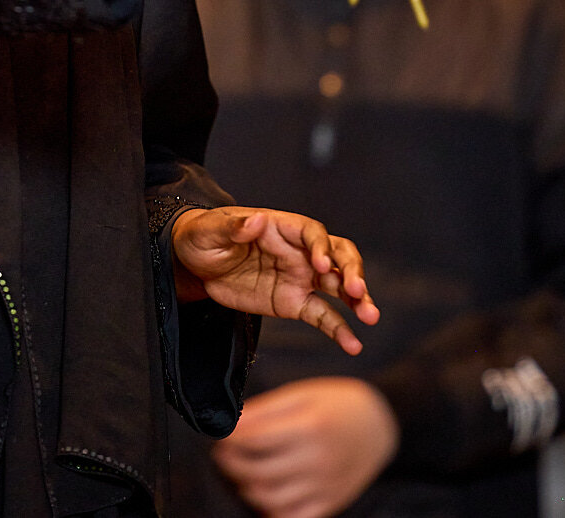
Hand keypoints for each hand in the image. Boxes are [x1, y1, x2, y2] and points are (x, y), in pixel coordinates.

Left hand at [171, 207, 378, 354]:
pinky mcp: (294, 303)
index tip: (321, 264)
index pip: (313, 233)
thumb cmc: (204, 237)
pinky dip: (340, 330)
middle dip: (352, 271)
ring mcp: (300, 278)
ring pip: (338, 286)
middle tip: (357, 291)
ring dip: (358, 300)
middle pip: (338, 256)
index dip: (321, 246)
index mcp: (282, 228)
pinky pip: (323, 316)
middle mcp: (299, 251)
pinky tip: (353, 345)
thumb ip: (234, 227)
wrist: (194, 265)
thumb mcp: (210, 229)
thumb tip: (258, 220)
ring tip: (370, 317)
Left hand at [213, 377, 399, 517]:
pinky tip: (264, 493)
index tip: (220, 433)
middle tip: (223, 453)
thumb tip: (231, 423)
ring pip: (269, 498)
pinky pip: (291, 517)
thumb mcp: (302, 395)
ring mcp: (324, 486)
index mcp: (310, 427)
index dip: (229, 438)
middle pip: (257, 471)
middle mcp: (318, 460)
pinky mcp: (330, 504)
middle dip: (230, 463)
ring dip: (245, 486)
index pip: (254, 440)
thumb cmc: (337, 405)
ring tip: (241, 472)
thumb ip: (265, 409)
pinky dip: (270, 510)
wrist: (381, 426)